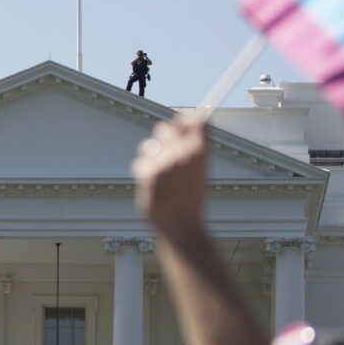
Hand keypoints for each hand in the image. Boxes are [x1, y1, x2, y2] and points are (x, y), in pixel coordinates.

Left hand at [131, 112, 207, 234]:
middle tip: (168, 148)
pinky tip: (154, 184)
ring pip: (150, 144)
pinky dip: (146, 170)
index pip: (195, 120)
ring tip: (162, 172)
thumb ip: (196, 145)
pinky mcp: (147, 172)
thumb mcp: (202, 171)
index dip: (186, 120)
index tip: (183, 124)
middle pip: (166, 127)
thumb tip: (189, 120)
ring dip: (153, 154)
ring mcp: (163, 161)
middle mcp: (182, 152)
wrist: (180, 224)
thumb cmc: (191, 199)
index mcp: (201, 151)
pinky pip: (141, 161)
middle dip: (165, 136)